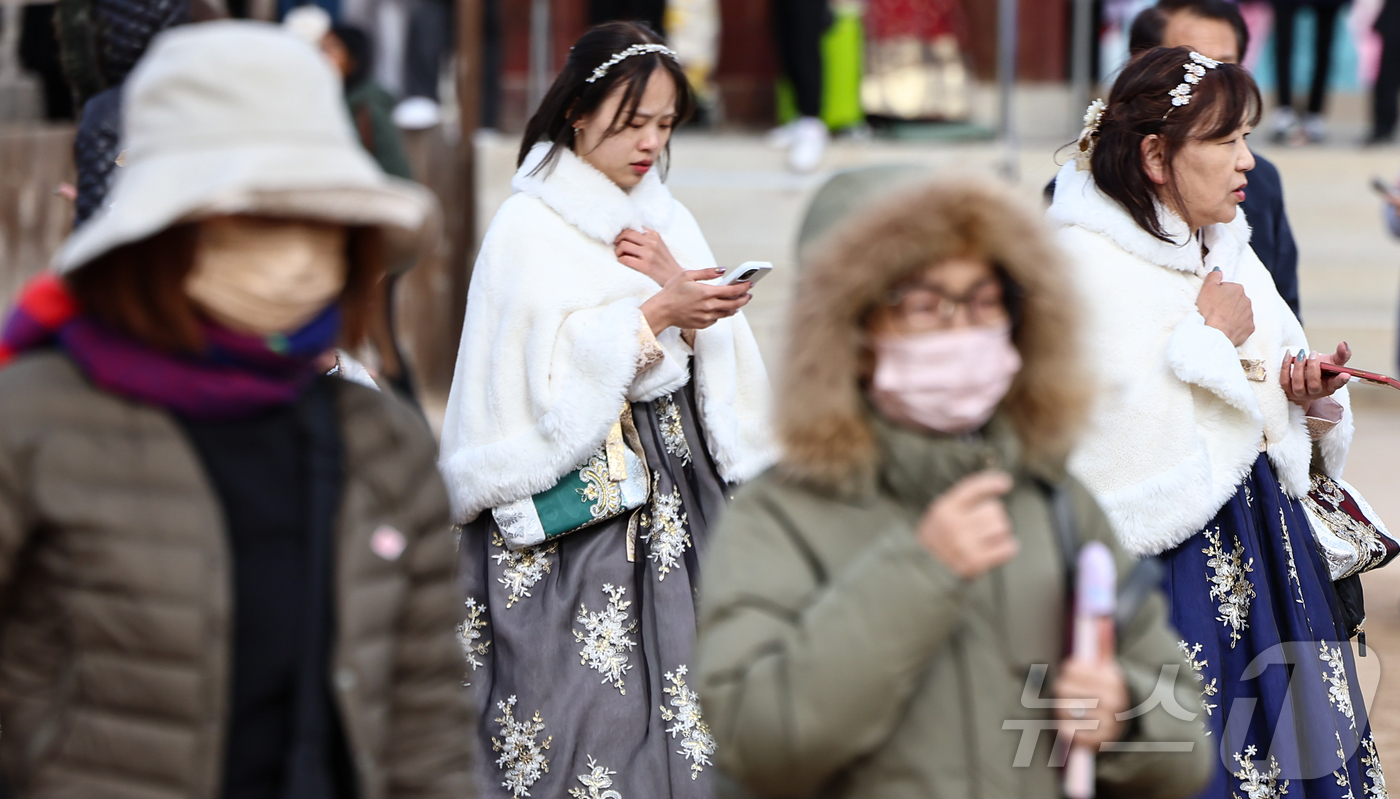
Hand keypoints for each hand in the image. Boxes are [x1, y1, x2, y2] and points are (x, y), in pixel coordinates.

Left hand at [615, 228, 682, 284]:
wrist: (675, 278)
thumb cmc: (664, 263)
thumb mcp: (659, 245)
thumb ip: (646, 238)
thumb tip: (627, 233)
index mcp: (654, 235)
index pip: (632, 228)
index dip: (623, 233)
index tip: (620, 239)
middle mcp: (652, 242)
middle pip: (626, 234)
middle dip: (618, 240)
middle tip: (617, 247)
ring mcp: (649, 254)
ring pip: (623, 245)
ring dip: (618, 251)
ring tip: (621, 256)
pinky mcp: (645, 266)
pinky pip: (625, 259)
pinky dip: (621, 260)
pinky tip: (623, 262)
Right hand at [640, 268, 751, 333]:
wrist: (661, 311)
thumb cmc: (672, 292)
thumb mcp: (687, 275)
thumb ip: (707, 272)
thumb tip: (722, 270)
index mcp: (706, 292)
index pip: (732, 291)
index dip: (743, 287)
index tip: (750, 284)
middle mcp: (709, 306)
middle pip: (734, 304)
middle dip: (744, 299)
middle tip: (748, 295)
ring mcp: (706, 317)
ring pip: (727, 313)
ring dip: (735, 307)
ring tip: (738, 302)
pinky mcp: (703, 324)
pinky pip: (716, 319)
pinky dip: (720, 313)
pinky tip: (720, 309)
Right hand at [916, 471, 1016, 579]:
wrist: (922, 574)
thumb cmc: (935, 542)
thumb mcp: (939, 515)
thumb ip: (961, 502)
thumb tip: (993, 489)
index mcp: (944, 509)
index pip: (973, 488)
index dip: (992, 483)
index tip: (1005, 482)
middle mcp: (954, 525)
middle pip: (994, 509)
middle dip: (993, 517)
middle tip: (981, 529)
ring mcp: (964, 544)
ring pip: (1002, 527)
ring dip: (999, 533)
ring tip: (985, 541)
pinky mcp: (975, 563)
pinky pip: (1007, 548)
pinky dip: (1007, 549)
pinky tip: (998, 551)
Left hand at [1053, 618, 1129, 748]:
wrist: (1138, 723)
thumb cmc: (1115, 690)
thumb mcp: (1112, 666)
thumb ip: (1104, 643)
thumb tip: (1102, 617)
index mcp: (1112, 678)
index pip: (1070, 668)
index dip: (1069, 672)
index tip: (1076, 676)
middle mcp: (1112, 700)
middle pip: (1062, 689)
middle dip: (1064, 691)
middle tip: (1073, 695)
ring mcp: (1107, 722)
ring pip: (1062, 710)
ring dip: (1063, 710)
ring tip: (1074, 710)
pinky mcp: (1099, 743)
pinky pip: (1067, 732)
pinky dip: (1066, 729)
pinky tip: (1076, 725)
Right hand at [1197, 270, 1253, 346]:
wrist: (1216, 333)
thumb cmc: (1210, 310)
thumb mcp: (1206, 288)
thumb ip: (1213, 276)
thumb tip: (1218, 270)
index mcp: (1237, 288)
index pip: (1228, 288)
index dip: (1218, 294)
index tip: (1212, 301)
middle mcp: (1247, 300)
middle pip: (1235, 300)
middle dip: (1227, 304)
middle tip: (1215, 311)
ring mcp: (1249, 315)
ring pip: (1240, 312)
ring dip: (1232, 315)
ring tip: (1220, 321)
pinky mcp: (1249, 328)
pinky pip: (1243, 325)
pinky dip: (1236, 326)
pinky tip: (1227, 328)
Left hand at [1281, 342, 1350, 413]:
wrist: (1305, 376)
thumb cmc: (1321, 370)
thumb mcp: (1332, 362)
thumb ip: (1341, 354)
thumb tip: (1343, 344)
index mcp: (1330, 386)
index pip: (1336, 385)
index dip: (1340, 381)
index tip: (1345, 375)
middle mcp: (1316, 392)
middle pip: (1314, 385)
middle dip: (1313, 368)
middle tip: (1314, 354)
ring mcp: (1300, 393)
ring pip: (1298, 384)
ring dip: (1299, 368)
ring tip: (1302, 355)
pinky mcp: (1287, 391)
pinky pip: (1284, 381)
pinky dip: (1285, 367)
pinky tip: (1289, 355)